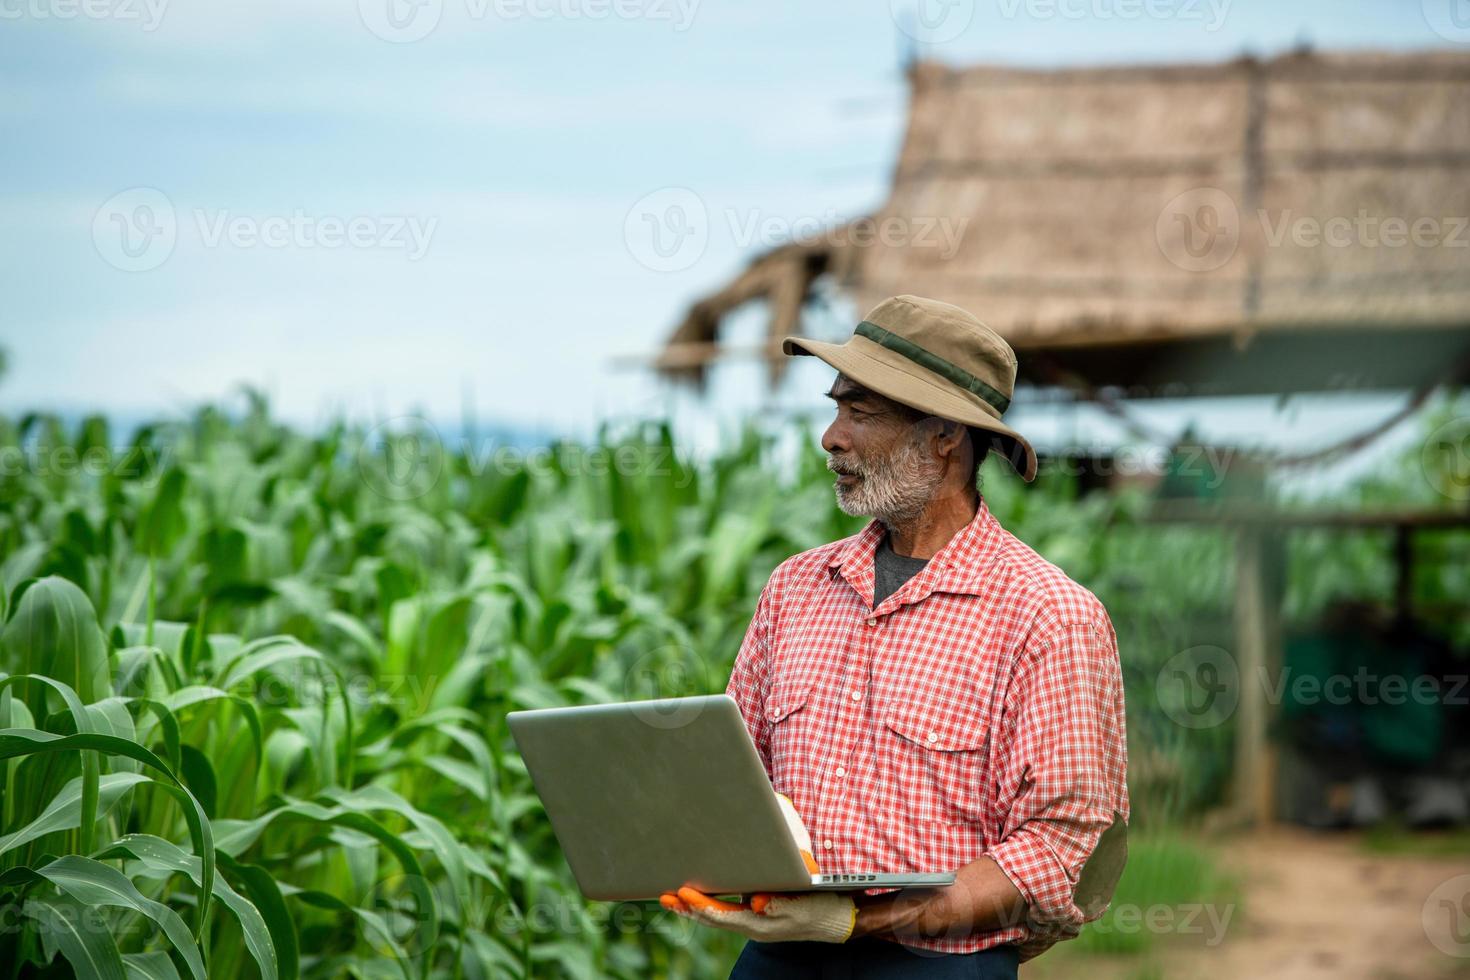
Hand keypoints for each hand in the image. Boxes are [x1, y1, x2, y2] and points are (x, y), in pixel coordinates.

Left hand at [658, 793, 855, 942]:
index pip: (722, 915)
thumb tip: (755, 902)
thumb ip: (778, 903)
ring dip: (692, 908)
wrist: (837, 919)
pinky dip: (708, 906)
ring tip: (670, 897)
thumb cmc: (820, 907)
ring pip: (716, 917)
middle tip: (663, 895)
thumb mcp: (803, 903)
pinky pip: (725, 914)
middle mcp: (752, 926)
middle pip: (712, 919)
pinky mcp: (756, 916)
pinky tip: (697, 899)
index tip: (683, 892)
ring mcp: (753, 923)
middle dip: (687, 908)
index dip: (701, 904)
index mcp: (760, 924)